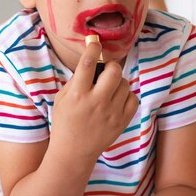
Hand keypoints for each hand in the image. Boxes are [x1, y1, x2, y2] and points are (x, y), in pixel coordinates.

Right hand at [52, 41, 138, 159]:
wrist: (73, 152)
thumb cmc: (65, 122)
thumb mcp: (62, 99)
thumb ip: (76, 80)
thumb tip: (91, 60)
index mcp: (77, 95)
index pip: (87, 64)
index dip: (93, 48)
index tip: (95, 42)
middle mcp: (96, 102)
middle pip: (114, 71)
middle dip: (111, 65)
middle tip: (106, 71)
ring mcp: (111, 113)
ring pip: (125, 83)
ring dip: (118, 82)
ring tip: (108, 90)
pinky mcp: (122, 121)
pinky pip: (133, 98)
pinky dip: (126, 96)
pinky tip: (116, 101)